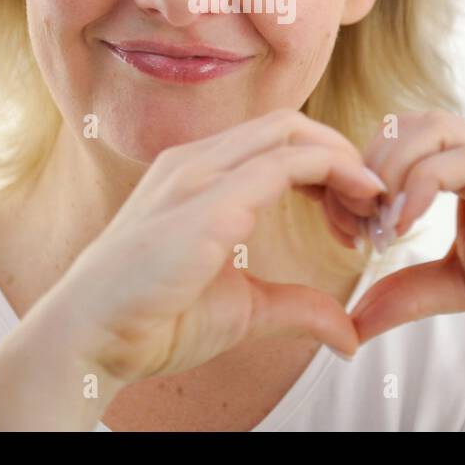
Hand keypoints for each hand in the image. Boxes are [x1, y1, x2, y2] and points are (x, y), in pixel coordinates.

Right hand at [53, 108, 385, 383]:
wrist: (91, 339)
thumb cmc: (153, 320)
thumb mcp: (243, 309)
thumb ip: (296, 307)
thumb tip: (347, 333)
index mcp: (197, 174)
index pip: (278, 141)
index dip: (327, 167)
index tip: (355, 215)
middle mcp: (196, 161)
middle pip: (290, 125)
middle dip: (343, 156)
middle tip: (374, 206)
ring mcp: (199, 175)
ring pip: (292, 133)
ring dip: (345, 163)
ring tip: (372, 207)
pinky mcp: (208, 202)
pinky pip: (285, 163)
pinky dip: (333, 173)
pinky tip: (357, 204)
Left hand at [348, 110, 464, 350]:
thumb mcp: (462, 284)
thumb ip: (409, 288)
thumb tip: (355, 318)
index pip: (407, 131)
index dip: (369, 169)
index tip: (353, 224)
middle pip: (411, 120)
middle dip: (370, 167)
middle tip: (358, 223)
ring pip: (430, 129)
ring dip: (389, 174)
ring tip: (380, 228)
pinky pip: (460, 162)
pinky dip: (418, 188)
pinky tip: (404, 229)